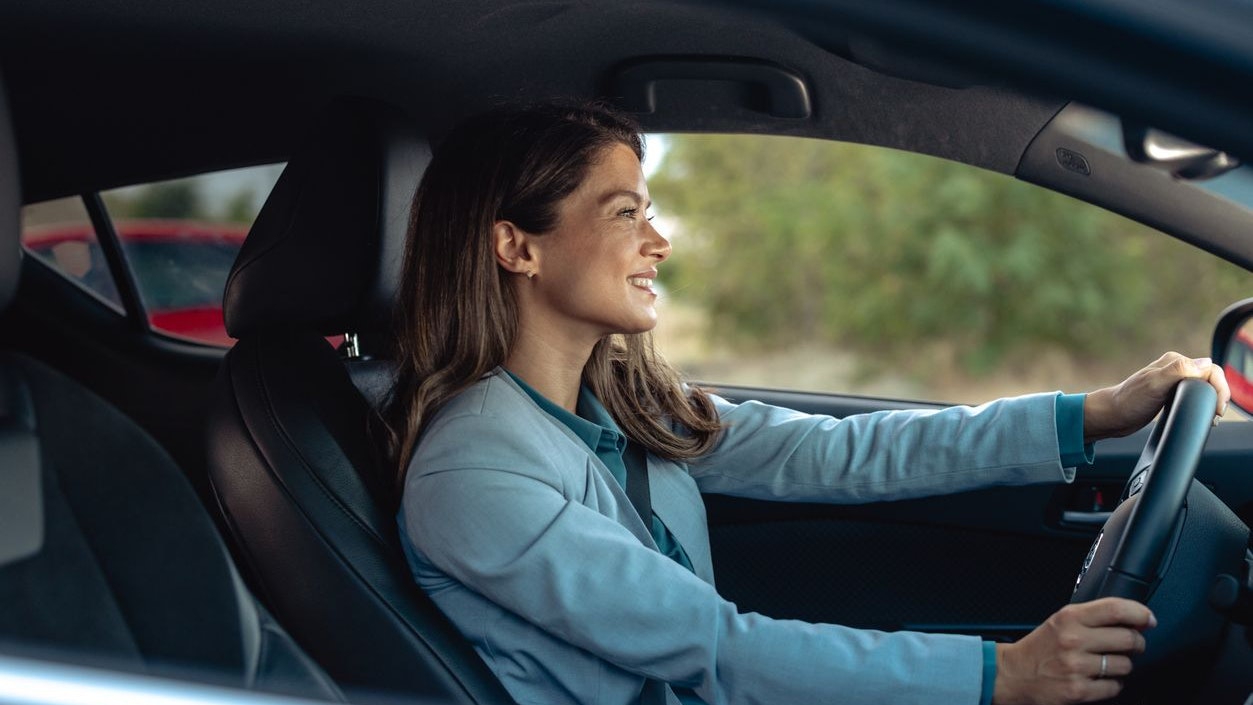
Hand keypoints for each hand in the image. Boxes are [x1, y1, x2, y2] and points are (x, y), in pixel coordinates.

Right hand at [993, 598, 1154, 704]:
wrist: (1014, 674)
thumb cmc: (1040, 648)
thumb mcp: (1061, 621)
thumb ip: (1092, 617)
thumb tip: (1133, 619)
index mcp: (1069, 618)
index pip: (1116, 609)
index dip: (1140, 613)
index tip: (1148, 619)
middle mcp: (1073, 640)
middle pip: (1128, 638)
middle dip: (1136, 643)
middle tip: (1131, 645)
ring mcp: (1077, 667)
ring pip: (1125, 665)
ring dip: (1122, 665)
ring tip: (1106, 663)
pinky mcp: (1079, 690)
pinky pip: (1115, 687)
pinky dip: (1112, 684)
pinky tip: (1098, 678)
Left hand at [1082, 352, 1230, 443]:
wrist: (1112, 416)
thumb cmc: (1129, 401)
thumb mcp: (1155, 384)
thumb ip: (1178, 371)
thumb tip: (1205, 363)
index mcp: (1175, 361)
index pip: (1210, 369)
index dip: (1220, 388)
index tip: (1218, 408)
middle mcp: (1175, 369)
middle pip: (1210, 378)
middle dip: (1218, 395)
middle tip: (1216, 415)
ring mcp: (1173, 382)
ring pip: (1204, 387)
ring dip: (1211, 401)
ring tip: (1211, 417)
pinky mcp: (1170, 394)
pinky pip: (1194, 396)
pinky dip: (1202, 405)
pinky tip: (1200, 415)